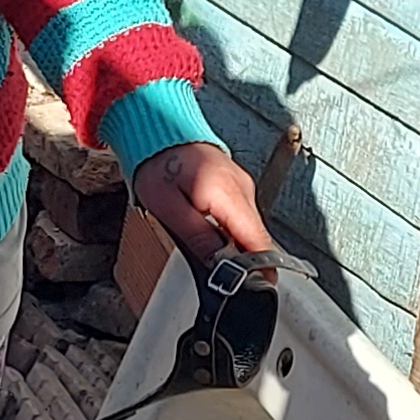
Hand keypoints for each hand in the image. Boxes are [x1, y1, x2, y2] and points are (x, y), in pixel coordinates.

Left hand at [130, 142, 270, 269]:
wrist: (159, 132)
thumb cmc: (158, 166)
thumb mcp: (169, 209)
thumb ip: (198, 238)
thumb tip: (220, 267)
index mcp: (227, 193)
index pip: (257, 240)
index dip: (261, 268)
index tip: (259, 287)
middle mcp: (242, 188)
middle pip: (258, 237)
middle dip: (250, 262)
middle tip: (234, 282)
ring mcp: (243, 186)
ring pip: (252, 228)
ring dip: (242, 247)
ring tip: (224, 263)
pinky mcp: (238, 186)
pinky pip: (243, 217)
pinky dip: (236, 232)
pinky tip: (220, 240)